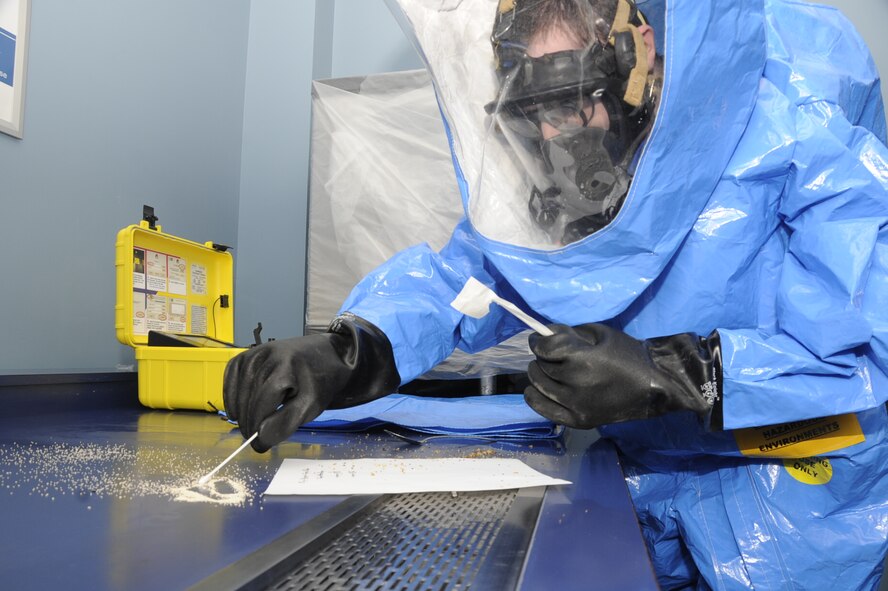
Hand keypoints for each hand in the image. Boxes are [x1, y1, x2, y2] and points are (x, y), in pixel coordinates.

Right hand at [223, 315, 399, 451]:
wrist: (322, 356)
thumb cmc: (317, 383)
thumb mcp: (310, 406)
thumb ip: (286, 422)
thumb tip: (260, 439)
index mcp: (286, 365)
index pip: (263, 400)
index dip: (258, 425)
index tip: (260, 445)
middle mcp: (266, 354)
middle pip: (249, 397)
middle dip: (249, 423)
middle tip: (255, 440)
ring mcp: (253, 353)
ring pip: (238, 390)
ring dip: (240, 414)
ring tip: (249, 429)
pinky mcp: (244, 356)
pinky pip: (230, 380)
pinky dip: (231, 399)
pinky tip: (238, 412)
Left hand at [525, 323, 719, 428]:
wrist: (654, 385)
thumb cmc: (629, 354)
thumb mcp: (600, 333)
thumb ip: (570, 333)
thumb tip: (545, 336)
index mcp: (582, 360)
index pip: (544, 348)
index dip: (538, 340)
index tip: (538, 336)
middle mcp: (576, 385)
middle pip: (542, 366)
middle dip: (542, 356)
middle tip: (549, 353)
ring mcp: (577, 406)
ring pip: (541, 387)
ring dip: (539, 374)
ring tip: (544, 368)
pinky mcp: (579, 421)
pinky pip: (545, 410)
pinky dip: (535, 398)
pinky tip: (534, 390)